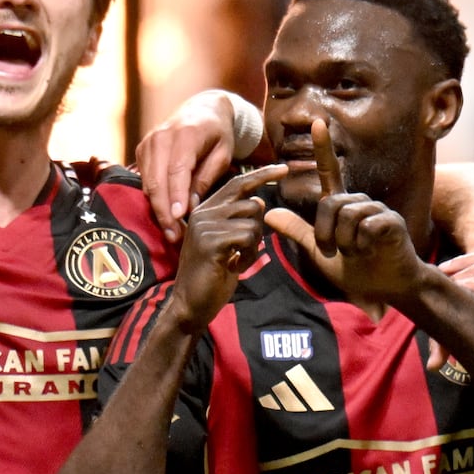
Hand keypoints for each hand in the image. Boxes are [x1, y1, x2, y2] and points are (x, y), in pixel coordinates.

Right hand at [137, 91, 261, 242]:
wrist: (203, 110)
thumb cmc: (218, 134)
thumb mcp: (223, 154)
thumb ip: (207, 177)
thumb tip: (190, 206)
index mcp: (186, 134)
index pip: (177, 170)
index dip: (176, 196)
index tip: (179, 219)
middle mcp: (161, 136)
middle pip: (156, 180)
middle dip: (164, 211)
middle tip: (174, 236)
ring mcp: (148, 142)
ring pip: (147, 183)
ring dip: (157, 209)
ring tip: (171, 232)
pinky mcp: (142, 150)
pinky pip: (144, 179)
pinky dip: (153, 198)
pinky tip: (165, 215)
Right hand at [168, 162, 286, 332]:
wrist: (190, 304)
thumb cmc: (211, 275)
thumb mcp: (228, 243)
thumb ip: (239, 221)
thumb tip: (259, 200)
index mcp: (206, 210)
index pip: (237, 184)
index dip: (261, 175)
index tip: (284, 168)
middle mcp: (203, 213)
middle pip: (251, 203)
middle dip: (258, 228)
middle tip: (244, 251)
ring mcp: (205, 226)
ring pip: (253, 222)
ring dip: (253, 246)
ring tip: (237, 261)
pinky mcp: (211, 241)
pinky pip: (247, 237)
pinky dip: (249, 256)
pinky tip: (234, 267)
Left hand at [263, 118, 421, 303]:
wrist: (387, 288)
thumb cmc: (357, 269)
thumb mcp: (320, 253)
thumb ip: (297, 232)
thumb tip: (269, 213)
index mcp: (342, 206)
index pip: (330, 172)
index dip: (323, 148)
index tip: (317, 122)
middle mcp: (359, 202)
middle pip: (329, 204)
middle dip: (325, 234)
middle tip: (335, 252)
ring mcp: (377, 210)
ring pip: (347, 215)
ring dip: (345, 242)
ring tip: (357, 253)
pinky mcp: (392, 222)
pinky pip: (366, 225)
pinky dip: (363, 244)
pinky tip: (371, 251)